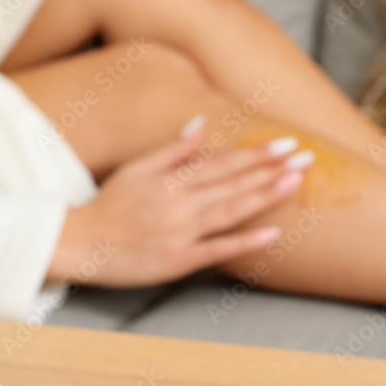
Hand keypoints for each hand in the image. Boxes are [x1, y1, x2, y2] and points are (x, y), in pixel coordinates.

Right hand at [49, 119, 308, 286]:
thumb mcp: (135, 169)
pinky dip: (244, 242)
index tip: (286, 143)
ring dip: (265, 196)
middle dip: (272, 169)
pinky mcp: (178, 261)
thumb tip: (200, 124)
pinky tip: (271, 234)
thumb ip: (171, 149)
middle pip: (234, 183)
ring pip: (230, 211)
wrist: (78, 243)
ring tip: (295, 183)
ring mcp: (180, 233)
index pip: (223, 162)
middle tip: (307, 158)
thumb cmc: (106, 206)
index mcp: (171, 180)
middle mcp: (179, 203)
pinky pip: (217, 250)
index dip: (256, 153)